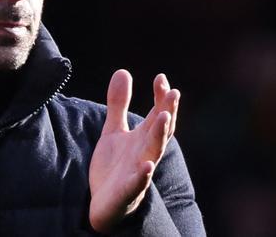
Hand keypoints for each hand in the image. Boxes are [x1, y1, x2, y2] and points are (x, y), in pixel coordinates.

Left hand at [88, 69, 179, 233]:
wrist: (103, 204)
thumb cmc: (114, 167)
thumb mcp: (113, 130)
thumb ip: (118, 104)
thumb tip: (124, 71)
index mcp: (143, 138)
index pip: (156, 114)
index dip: (160, 97)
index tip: (160, 77)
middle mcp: (145, 153)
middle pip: (160, 130)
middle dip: (167, 112)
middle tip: (173, 92)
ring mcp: (139, 172)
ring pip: (154, 152)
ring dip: (160, 135)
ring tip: (164, 116)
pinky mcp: (127, 190)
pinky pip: (138, 183)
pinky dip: (143, 175)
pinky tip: (147, 165)